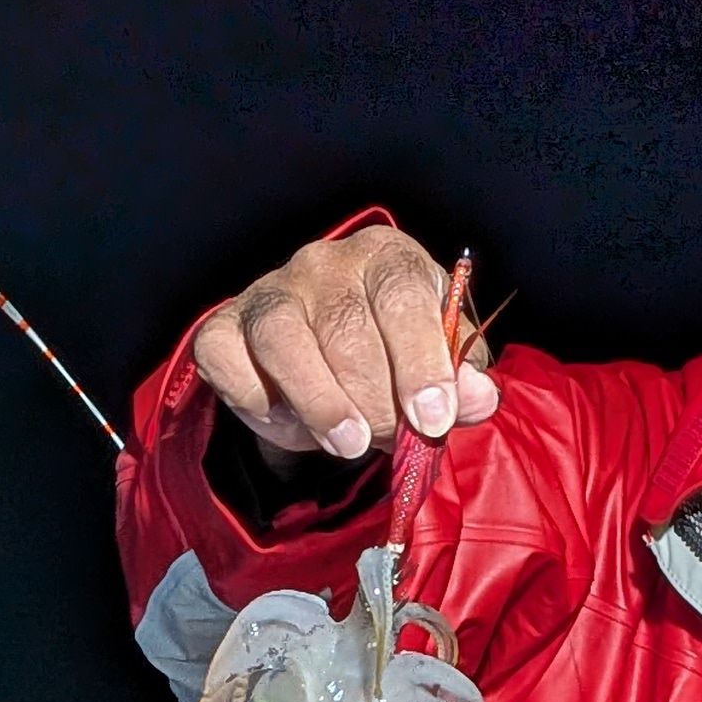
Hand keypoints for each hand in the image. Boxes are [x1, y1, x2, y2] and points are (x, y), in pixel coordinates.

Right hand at [193, 227, 502, 463]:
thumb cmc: (391, 358)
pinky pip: (232, 363)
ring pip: (284, 340)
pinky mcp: (223, 328)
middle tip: (392, 439)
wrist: (323, 366)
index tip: (433, 417)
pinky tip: (288, 419)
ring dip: (321, 403)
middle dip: (376, 400)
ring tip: (350, 443)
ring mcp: (269, 291)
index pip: (402, 294)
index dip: (420, 360)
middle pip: (346, 328)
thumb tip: (479, 398)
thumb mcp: (439, 366)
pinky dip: (258, 401)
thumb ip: (464, 380)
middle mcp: (324, 262)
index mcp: (386, 258)